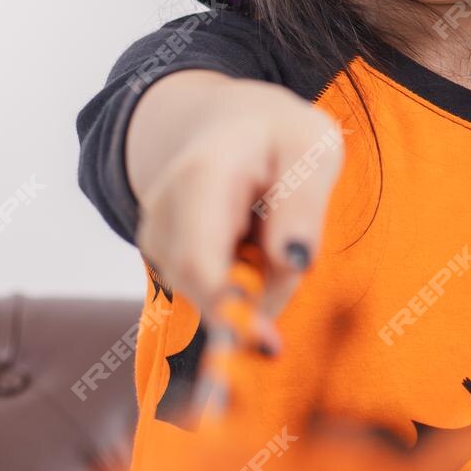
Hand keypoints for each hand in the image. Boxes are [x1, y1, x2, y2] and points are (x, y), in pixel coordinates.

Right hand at [129, 72, 345, 352]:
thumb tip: (294, 261)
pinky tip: (254, 243)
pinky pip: (216, 296)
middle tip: (297, 249)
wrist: (231, 125)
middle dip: (266, 291)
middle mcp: (163, 215)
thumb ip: (304, 203)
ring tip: (274, 230)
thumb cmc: (281, 137)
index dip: (229, 309)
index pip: (198, 261)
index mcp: (199, 179)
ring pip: (217, 299)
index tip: (269, 345)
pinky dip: (249, 282)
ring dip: (261, 283)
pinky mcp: (166, 264)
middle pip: (211, 291)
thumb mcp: (313, 148)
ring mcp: (157, 242)